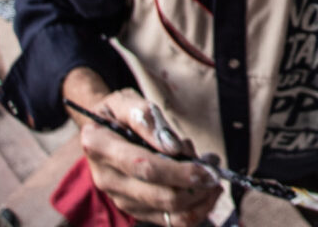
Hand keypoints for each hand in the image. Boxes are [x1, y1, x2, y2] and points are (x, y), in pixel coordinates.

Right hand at [76, 89, 221, 224]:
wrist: (102, 127)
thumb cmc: (119, 112)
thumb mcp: (128, 102)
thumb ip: (149, 119)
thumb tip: (173, 147)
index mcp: (101, 147)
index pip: (144, 167)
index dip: (178, 171)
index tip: (206, 168)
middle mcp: (107, 178)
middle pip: (158, 195)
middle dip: (195, 186)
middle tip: (216, 169)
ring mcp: (120, 198)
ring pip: (168, 213)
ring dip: (199, 198)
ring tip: (213, 174)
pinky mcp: (134, 209)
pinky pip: (170, 220)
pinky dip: (196, 208)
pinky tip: (207, 189)